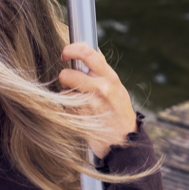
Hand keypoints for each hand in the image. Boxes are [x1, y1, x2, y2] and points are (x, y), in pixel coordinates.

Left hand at [58, 41, 138, 159]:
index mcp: (110, 78)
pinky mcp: (79, 118)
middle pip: (67, 74)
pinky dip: (69, 108)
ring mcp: (88, 105)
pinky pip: (65, 107)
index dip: (71, 49)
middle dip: (65, 77)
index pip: (87, 53)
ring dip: (67, 94)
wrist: (124, 140)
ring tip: (80, 101)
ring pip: (64, 91)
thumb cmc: (118, 111)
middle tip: (70, 81)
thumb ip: (102, 70)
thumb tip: (89, 50)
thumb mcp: (116, 87)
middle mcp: (100, 89)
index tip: (65, 53)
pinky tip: (80, 113)